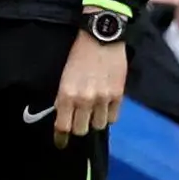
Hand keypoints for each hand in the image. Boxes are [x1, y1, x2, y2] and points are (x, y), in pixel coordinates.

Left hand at [52, 34, 125, 149]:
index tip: (61, 143)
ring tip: (93, 111)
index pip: (63, 126)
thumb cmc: (79, 54)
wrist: (101, 36)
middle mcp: (84, 100)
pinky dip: (108, 115)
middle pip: (80, 130)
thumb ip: (64, 97)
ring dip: (94, 121)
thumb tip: (64, 115)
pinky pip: (113, 118)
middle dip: (78, 127)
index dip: (61, 138)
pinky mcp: (118, 95)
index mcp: (66, 94)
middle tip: (79, 121)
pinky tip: (105, 106)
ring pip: (98, 125)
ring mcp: (103, 99)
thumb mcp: (64, 75)